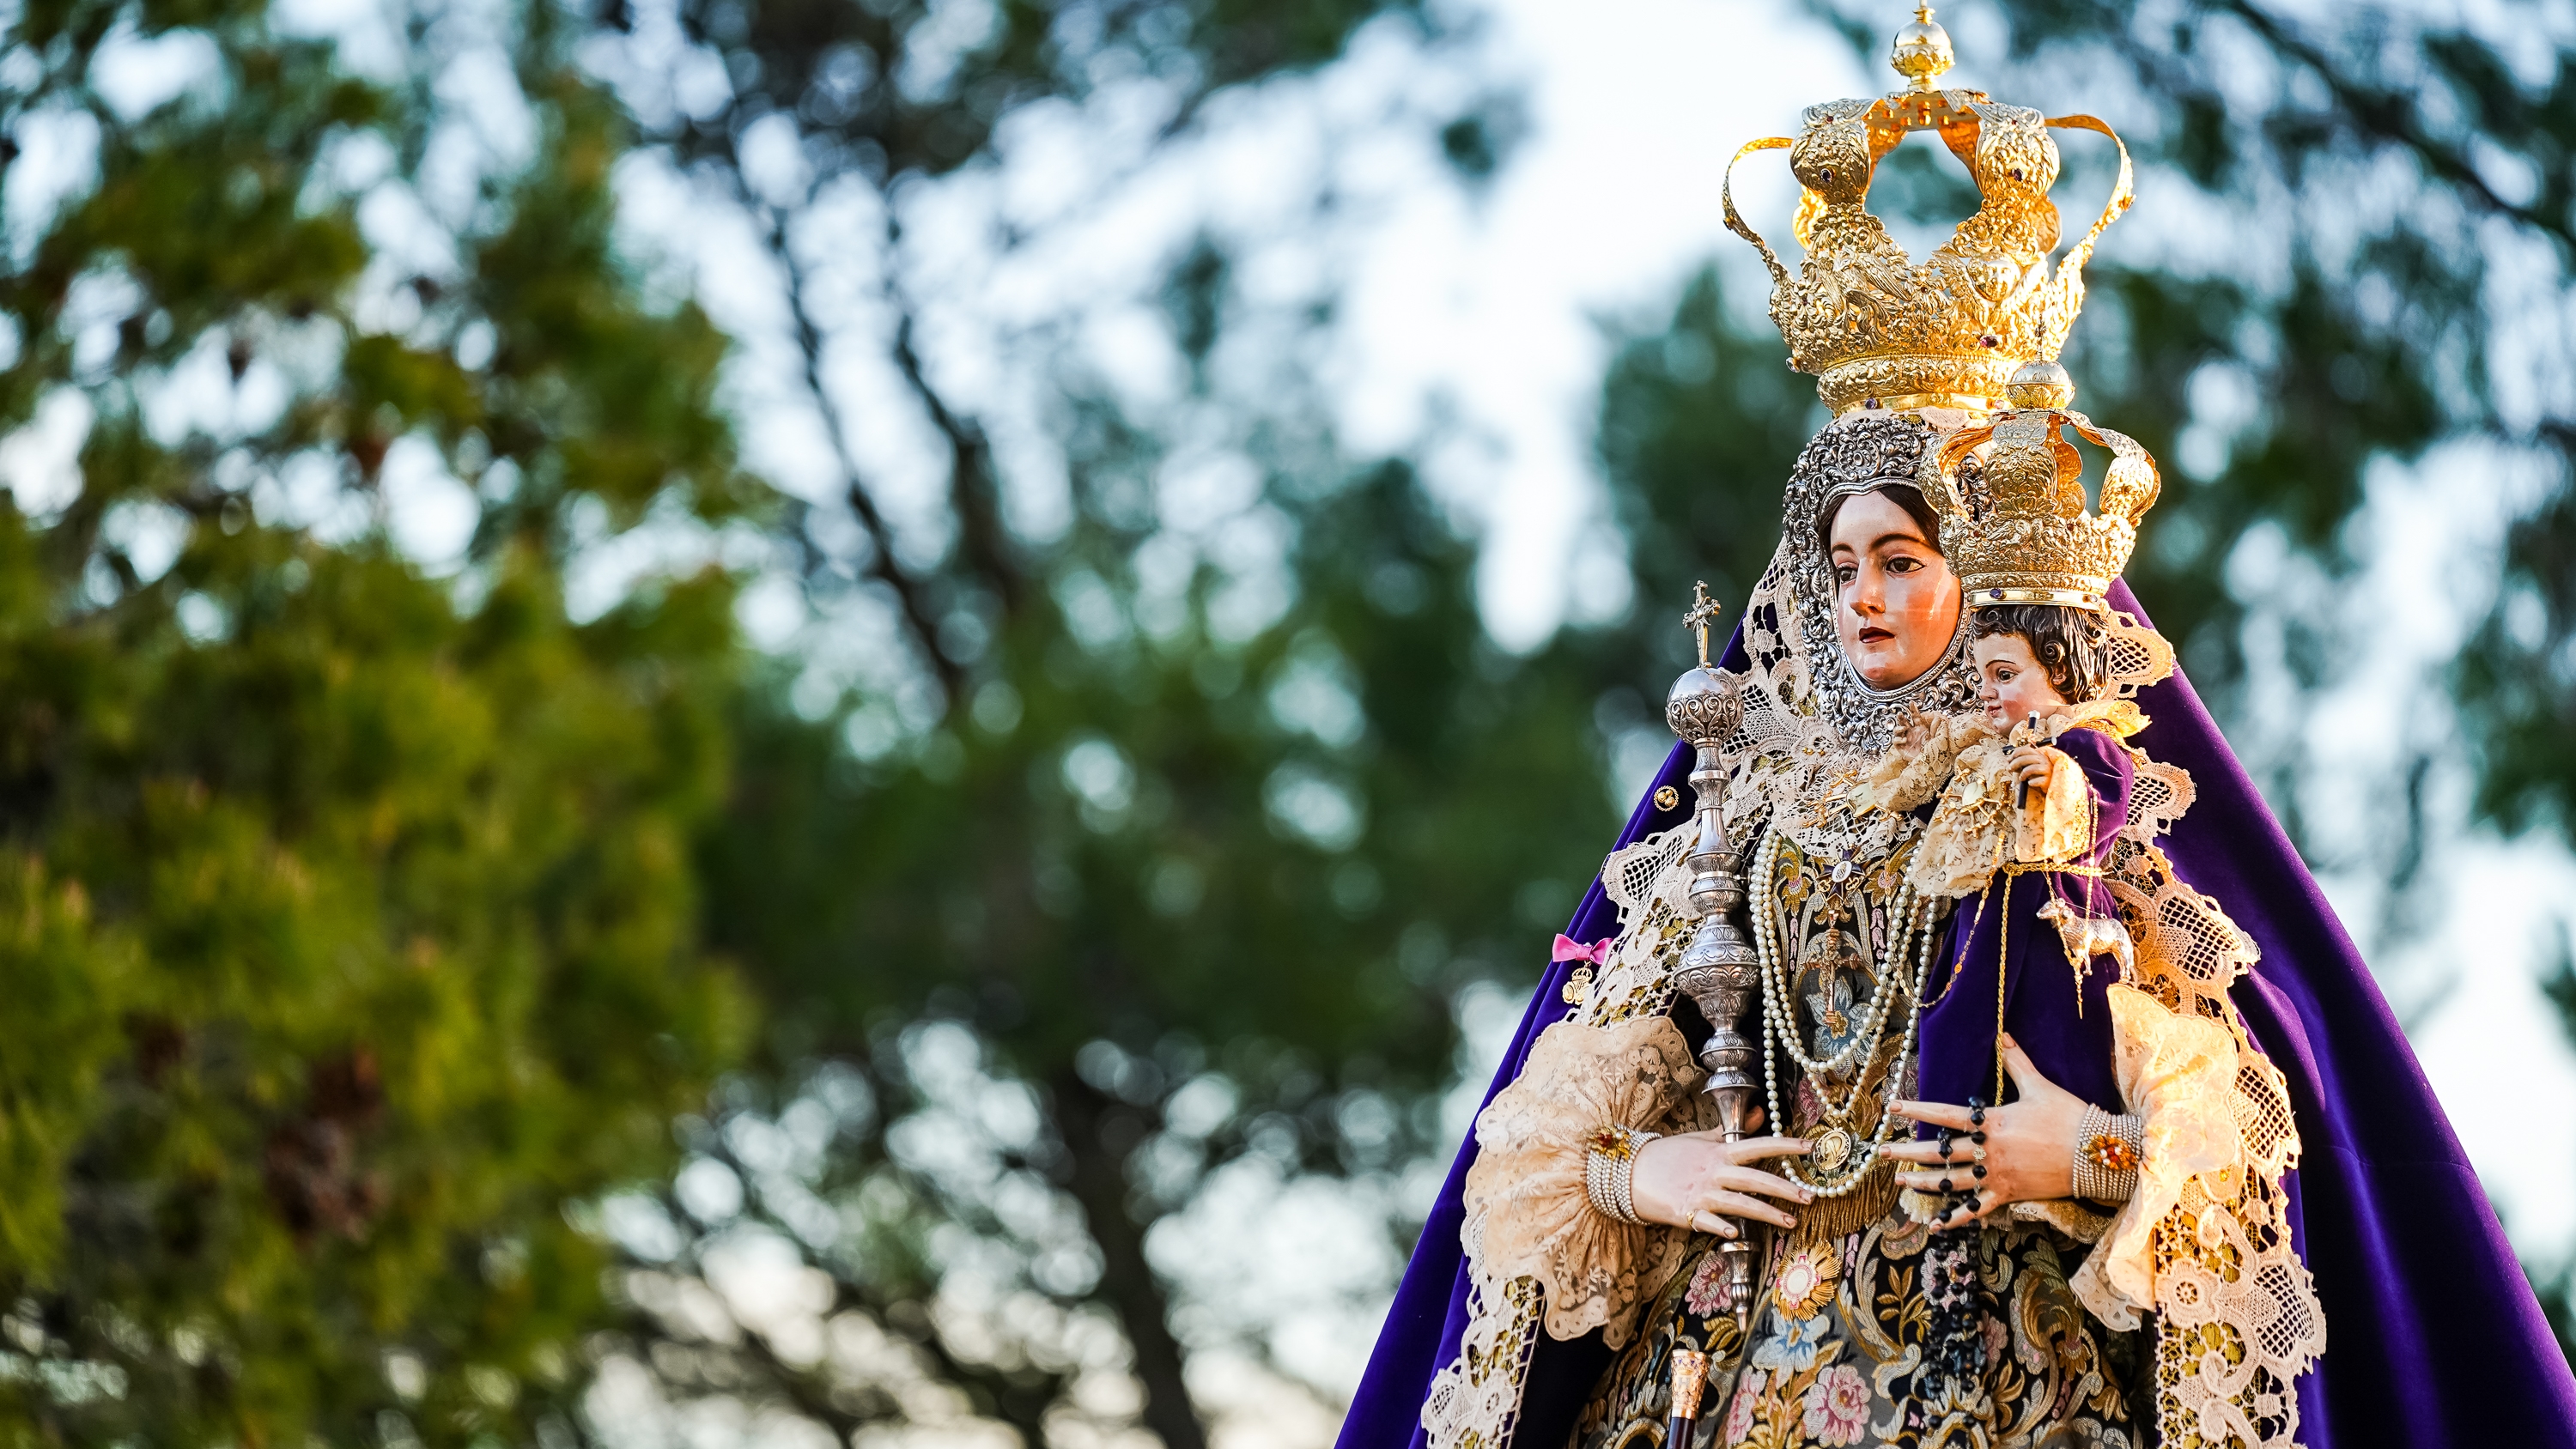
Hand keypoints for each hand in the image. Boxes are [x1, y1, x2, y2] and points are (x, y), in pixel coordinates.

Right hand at [1630, 1115, 1813, 1237]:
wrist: (1630, 1171)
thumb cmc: (1668, 1155)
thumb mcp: (1701, 1138)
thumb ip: (1732, 1131)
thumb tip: (1760, 1113)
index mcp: (1719, 1152)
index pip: (1758, 1146)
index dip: (1785, 1147)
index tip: (1811, 1148)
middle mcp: (1714, 1172)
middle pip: (1755, 1178)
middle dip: (1784, 1188)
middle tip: (1810, 1196)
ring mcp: (1701, 1193)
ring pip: (1740, 1203)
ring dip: (1766, 1213)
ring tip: (1790, 1222)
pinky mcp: (1686, 1212)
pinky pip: (1707, 1222)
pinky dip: (1721, 1228)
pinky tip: (1736, 1234)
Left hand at [1882, 1033, 2087, 1225]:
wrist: (2099, 1154)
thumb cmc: (2069, 1117)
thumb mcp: (2040, 1085)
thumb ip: (2017, 1062)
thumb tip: (2002, 1034)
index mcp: (1992, 1122)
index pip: (1945, 1115)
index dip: (1917, 1111)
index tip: (1892, 1109)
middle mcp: (1988, 1150)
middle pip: (1940, 1152)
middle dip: (1908, 1152)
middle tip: (1881, 1153)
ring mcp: (1997, 1176)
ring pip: (1951, 1181)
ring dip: (1924, 1182)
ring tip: (1900, 1180)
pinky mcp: (2009, 1195)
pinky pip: (1976, 1210)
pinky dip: (1955, 1219)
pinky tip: (1936, 1226)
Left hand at [2008, 745, 2066, 800]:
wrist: (2048, 788)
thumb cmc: (2037, 776)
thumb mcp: (2027, 767)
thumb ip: (2020, 763)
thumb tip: (2008, 760)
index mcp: (2039, 755)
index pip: (2026, 750)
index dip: (2016, 753)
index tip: (2009, 760)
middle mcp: (2044, 760)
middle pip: (2027, 758)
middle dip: (2015, 763)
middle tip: (2009, 769)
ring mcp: (2048, 770)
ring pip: (2031, 768)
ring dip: (2022, 773)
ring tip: (2021, 778)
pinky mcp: (2049, 780)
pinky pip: (2037, 780)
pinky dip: (2031, 782)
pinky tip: (2030, 783)